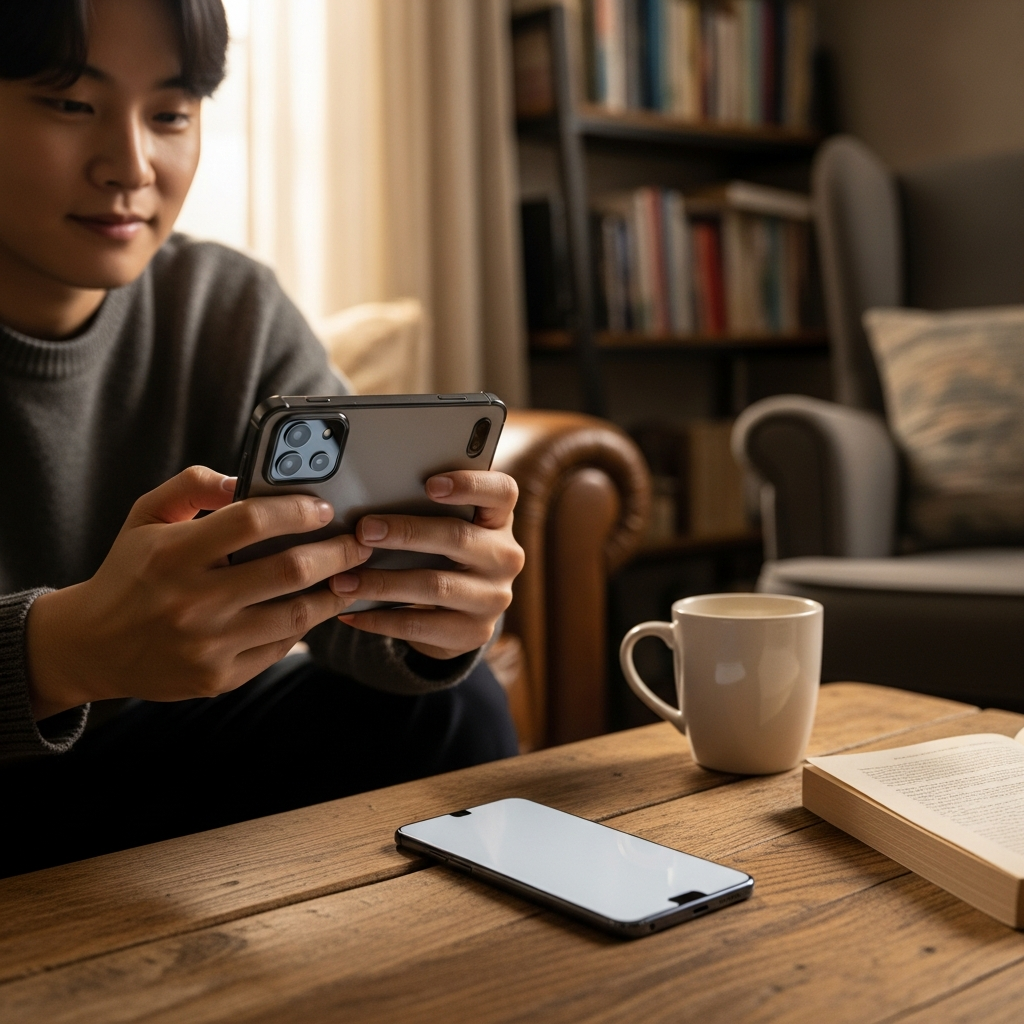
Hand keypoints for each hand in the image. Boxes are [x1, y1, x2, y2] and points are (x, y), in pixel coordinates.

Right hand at [26, 466, 370, 719]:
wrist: (91, 647)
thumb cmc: (129, 572)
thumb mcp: (146, 516)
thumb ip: (192, 486)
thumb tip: (244, 478)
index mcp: (174, 555)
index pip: (251, 522)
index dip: (297, 510)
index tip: (324, 509)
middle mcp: (193, 602)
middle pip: (288, 570)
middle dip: (337, 552)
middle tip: (360, 541)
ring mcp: (208, 645)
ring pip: (295, 614)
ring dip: (334, 591)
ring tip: (353, 574)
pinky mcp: (219, 678)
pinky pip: (281, 647)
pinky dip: (307, 624)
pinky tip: (320, 605)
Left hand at [330, 471, 524, 660]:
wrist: (462, 615)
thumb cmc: (444, 556)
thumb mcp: (446, 529)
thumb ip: (424, 511)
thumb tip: (365, 501)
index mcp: (499, 520)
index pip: (502, 492)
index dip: (469, 484)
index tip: (430, 484)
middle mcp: (505, 557)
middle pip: (458, 537)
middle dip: (406, 533)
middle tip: (363, 532)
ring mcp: (494, 598)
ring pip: (436, 586)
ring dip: (383, 583)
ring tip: (344, 580)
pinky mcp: (475, 633)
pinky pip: (421, 625)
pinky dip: (380, 619)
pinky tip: (350, 613)